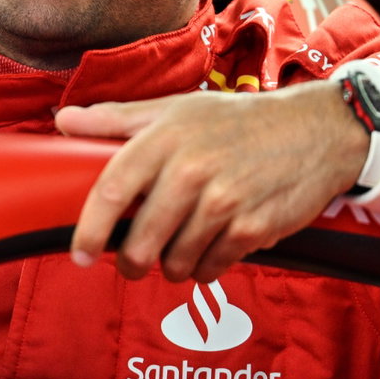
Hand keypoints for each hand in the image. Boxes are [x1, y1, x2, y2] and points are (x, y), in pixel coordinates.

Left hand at [57, 83, 367, 282]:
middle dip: (131, 262)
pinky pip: (209, 269)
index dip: (89, 230)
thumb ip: (117, 119)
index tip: (79, 255)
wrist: (316, 132)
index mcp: (165, 138)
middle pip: (141, 242)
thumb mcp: (176, 109)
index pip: (110, 192)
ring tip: (180, 246)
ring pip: (174, 263)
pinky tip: (212, 245)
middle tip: (134, 261)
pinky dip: (204, 267)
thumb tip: (63, 120)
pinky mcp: (251, 230)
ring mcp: (223, 203)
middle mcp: (191, 170)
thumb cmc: (238, 120)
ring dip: (171, 265)